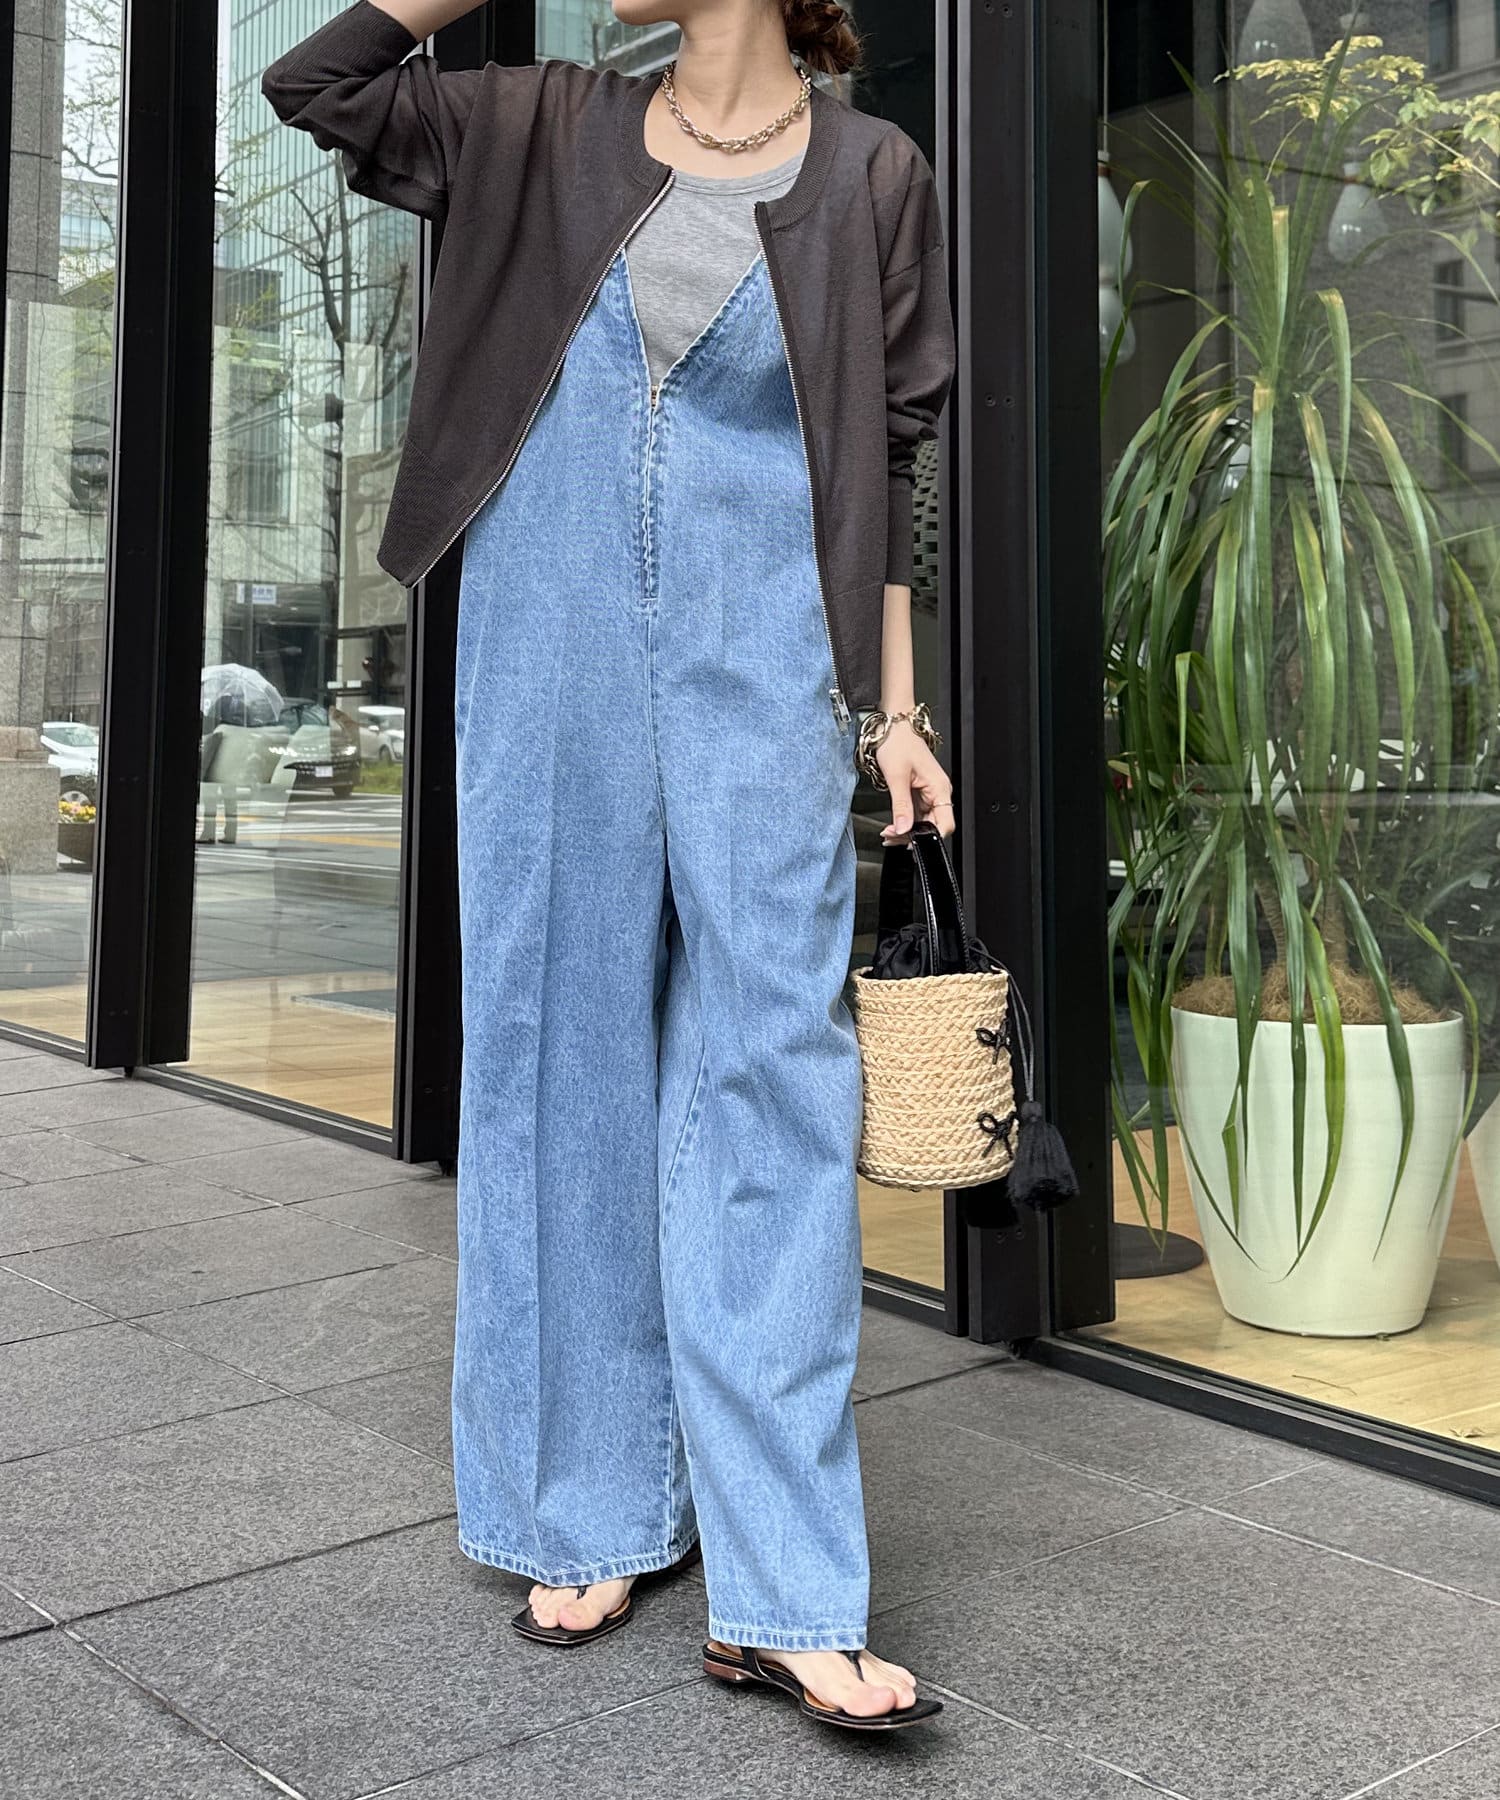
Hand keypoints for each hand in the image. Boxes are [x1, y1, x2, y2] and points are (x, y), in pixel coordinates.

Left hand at [877, 721, 954, 841]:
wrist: (893, 726)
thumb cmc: (899, 742)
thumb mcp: (896, 777)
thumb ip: (901, 806)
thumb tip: (903, 829)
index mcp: (940, 788)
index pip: (945, 824)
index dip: (928, 838)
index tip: (908, 842)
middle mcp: (938, 792)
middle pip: (934, 826)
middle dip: (913, 836)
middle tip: (891, 837)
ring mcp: (930, 793)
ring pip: (924, 822)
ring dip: (908, 830)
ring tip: (889, 833)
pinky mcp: (920, 792)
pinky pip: (917, 814)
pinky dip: (906, 822)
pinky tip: (894, 825)